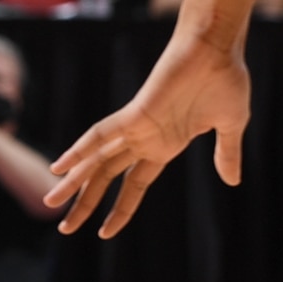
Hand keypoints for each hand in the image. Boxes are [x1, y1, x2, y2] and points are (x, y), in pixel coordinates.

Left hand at [47, 29, 251, 238]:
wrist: (217, 48)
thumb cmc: (225, 80)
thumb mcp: (230, 126)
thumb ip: (226, 154)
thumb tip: (233, 181)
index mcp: (165, 145)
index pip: (135, 185)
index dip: (120, 209)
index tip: (104, 233)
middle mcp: (144, 139)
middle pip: (106, 177)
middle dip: (85, 204)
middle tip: (63, 228)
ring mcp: (136, 127)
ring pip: (97, 160)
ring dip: (73, 183)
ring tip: (48, 203)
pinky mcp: (134, 113)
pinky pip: (101, 135)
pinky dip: (80, 150)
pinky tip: (60, 165)